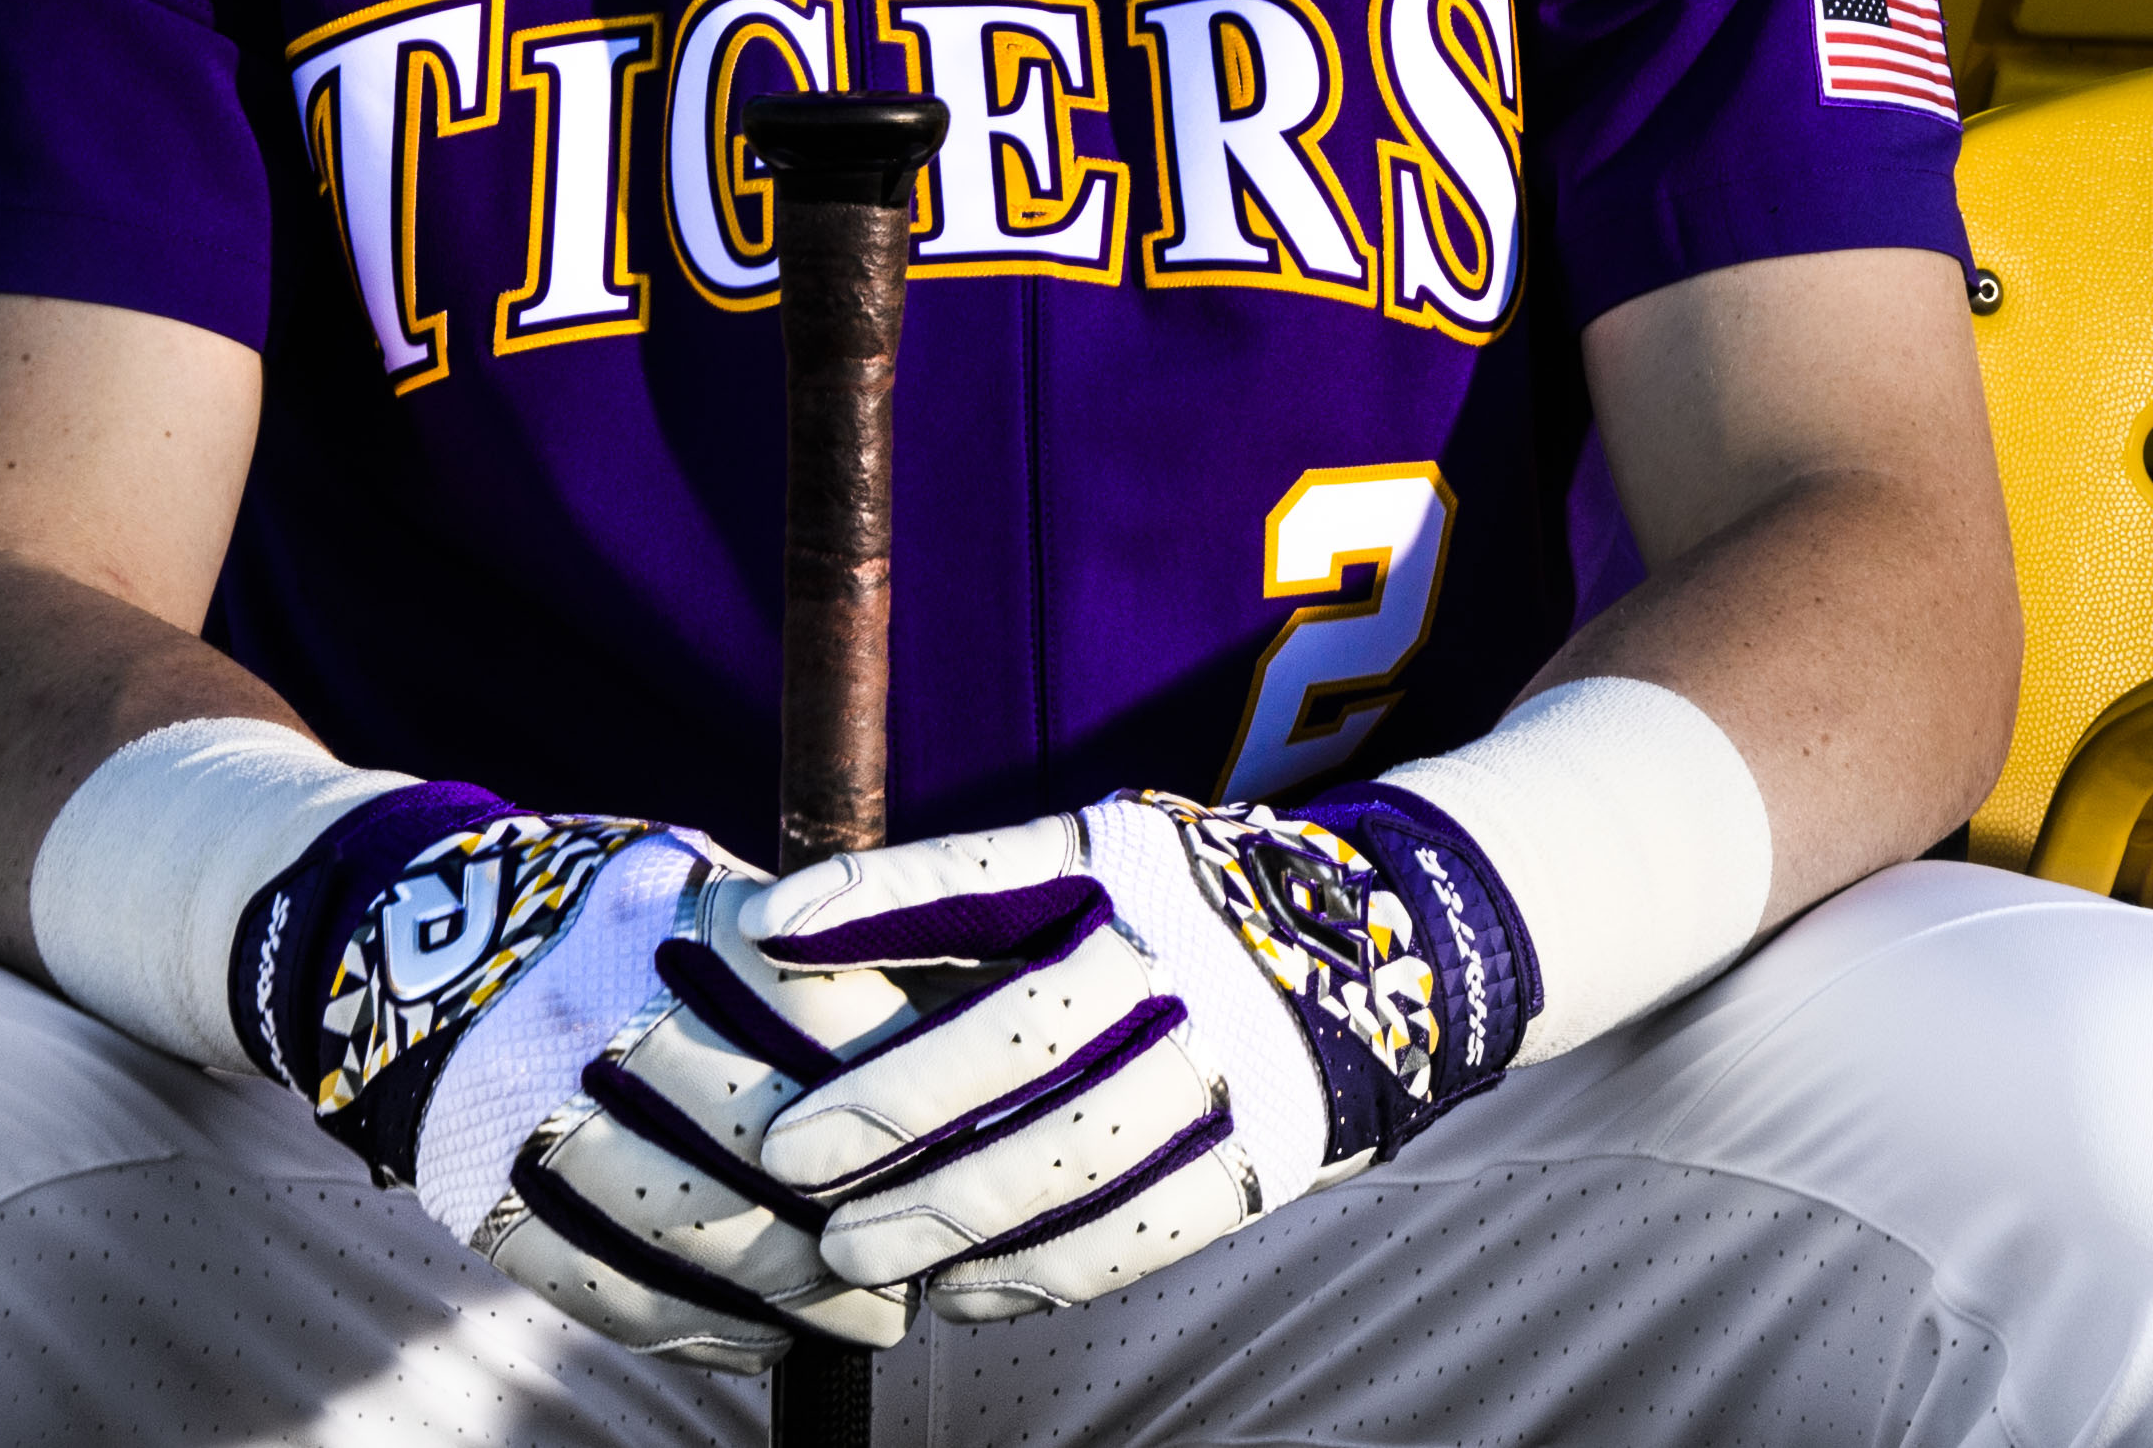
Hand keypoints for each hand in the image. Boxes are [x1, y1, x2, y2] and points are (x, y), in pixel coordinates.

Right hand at [227, 783, 920, 1366]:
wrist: (400, 936)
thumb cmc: (607, 919)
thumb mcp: (700, 887)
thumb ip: (805, 959)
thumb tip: (949, 1038)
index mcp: (672, 922)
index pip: (827, 1025)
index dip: (901, 1107)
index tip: (960, 1153)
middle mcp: (596, 1010)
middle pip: (762, 1145)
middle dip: (856, 1224)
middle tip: (918, 1268)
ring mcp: (526, 1107)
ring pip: (686, 1234)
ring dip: (790, 1299)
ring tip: (861, 1321)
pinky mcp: (478, 1191)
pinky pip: (601, 1289)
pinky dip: (694, 1333)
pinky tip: (758, 1342)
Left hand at [741, 786, 1538, 1315]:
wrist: (1387, 953)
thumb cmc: (1180, 912)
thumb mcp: (1098, 860)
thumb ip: (974, 901)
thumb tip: (787, 940)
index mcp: (1125, 863)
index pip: (985, 877)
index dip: (875, 897)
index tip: (765, 928)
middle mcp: (1179, 952)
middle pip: (1022, 1034)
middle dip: (894, 1105)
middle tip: (790, 1163)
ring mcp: (1229, 1055)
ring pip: (1072, 1152)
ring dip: (950, 1215)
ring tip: (853, 1254)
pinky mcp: (1264, 1151)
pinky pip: (1139, 1228)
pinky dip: (1039, 1271)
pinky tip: (961, 1293)